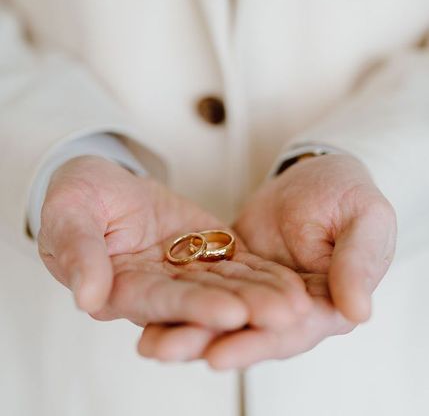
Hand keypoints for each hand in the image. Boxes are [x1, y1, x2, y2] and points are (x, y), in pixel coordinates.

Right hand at [38, 156, 310, 346]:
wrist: (102, 185)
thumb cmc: (77, 197)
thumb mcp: (67, 215)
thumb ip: (77, 253)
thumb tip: (87, 298)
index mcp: (122, 286)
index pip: (159, 301)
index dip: (193, 308)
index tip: (229, 313)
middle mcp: (159, 288)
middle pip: (204, 301)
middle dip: (245, 309)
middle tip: (284, 317)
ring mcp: (185, 271)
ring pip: (228, 285)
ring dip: (264, 295)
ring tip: (300, 303)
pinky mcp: (205, 251)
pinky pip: (237, 263)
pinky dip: (264, 273)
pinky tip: (293, 282)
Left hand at [139, 154, 395, 367]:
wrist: (319, 175)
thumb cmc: (349, 194)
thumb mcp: (365, 220)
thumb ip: (357, 262)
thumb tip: (357, 311)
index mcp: (327, 304)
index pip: (290, 333)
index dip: (255, 343)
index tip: (218, 355)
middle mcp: (290, 308)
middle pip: (247, 331)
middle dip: (206, 341)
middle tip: (164, 349)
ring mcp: (259, 291)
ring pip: (223, 315)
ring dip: (187, 328)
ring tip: (149, 341)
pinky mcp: (236, 271)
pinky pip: (208, 287)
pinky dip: (184, 299)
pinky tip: (151, 311)